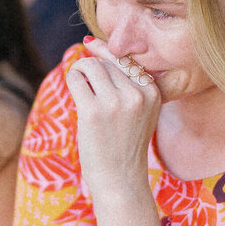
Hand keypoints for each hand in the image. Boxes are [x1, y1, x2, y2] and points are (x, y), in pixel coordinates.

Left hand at [65, 39, 159, 205]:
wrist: (121, 180)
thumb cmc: (126, 147)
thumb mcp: (142, 114)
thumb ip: (130, 87)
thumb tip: (101, 51)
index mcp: (152, 93)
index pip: (128, 60)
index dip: (107, 51)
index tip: (92, 44)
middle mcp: (137, 95)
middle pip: (109, 61)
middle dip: (94, 65)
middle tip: (85, 78)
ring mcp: (115, 103)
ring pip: (92, 65)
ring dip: (81, 68)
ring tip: (78, 79)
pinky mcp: (93, 112)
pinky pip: (76, 78)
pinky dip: (72, 77)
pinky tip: (73, 85)